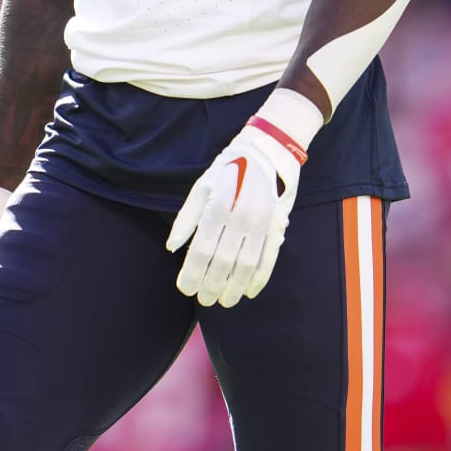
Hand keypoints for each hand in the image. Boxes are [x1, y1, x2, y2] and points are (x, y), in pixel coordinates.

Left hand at [166, 89, 321, 306]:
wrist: (270, 149)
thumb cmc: (229, 167)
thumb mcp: (202, 186)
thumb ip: (186, 219)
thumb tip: (172, 248)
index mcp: (218, 206)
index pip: (202, 250)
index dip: (192, 273)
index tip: (184, 288)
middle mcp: (241, 217)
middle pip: (223, 262)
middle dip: (211, 285)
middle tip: (203, 300)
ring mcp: (263, 223)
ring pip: (246, 266)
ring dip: (234, 287)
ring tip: (224, 301)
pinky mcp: (278, 226)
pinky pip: (269, 259)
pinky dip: (259, 279)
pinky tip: (248, 291)